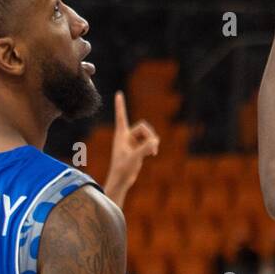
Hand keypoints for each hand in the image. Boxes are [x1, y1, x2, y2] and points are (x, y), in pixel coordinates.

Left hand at [104, 91, 159, 208]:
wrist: (121, 180)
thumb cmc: (122, 169)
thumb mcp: (134, 157)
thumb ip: (145, 148)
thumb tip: (155, 140)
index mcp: (121, 135)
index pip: (121, 116)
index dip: (120, 105)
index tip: (118, 93)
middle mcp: (126, 136)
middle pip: (143, 127)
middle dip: (150, 135)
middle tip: (153, 147)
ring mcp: (132, 142)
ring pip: (147, 134)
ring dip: (152, 142)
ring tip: (153, 152)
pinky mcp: (137, 148)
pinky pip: (149, 141)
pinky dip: (152, 146)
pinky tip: (152, 154)